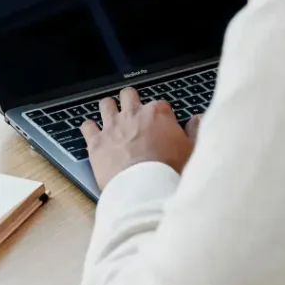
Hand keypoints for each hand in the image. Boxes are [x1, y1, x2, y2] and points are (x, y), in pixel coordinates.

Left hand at [81, 87, 201, 189]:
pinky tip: (92, 133)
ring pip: (106, 104)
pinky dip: (89, 128)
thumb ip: (193, 132)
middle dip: (130, 101)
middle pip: (128, 95)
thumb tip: (197, 120)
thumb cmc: (169, 172)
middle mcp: (133, 114)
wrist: (145, 190)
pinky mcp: (96, 142)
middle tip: (132, 112)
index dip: (159, 115)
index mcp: (157, 114)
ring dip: (108, 110)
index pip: (159, 104)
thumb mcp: (191, 151)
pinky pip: (87, 126)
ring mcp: (113, 126)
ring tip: (111, 118)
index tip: (160, 124)